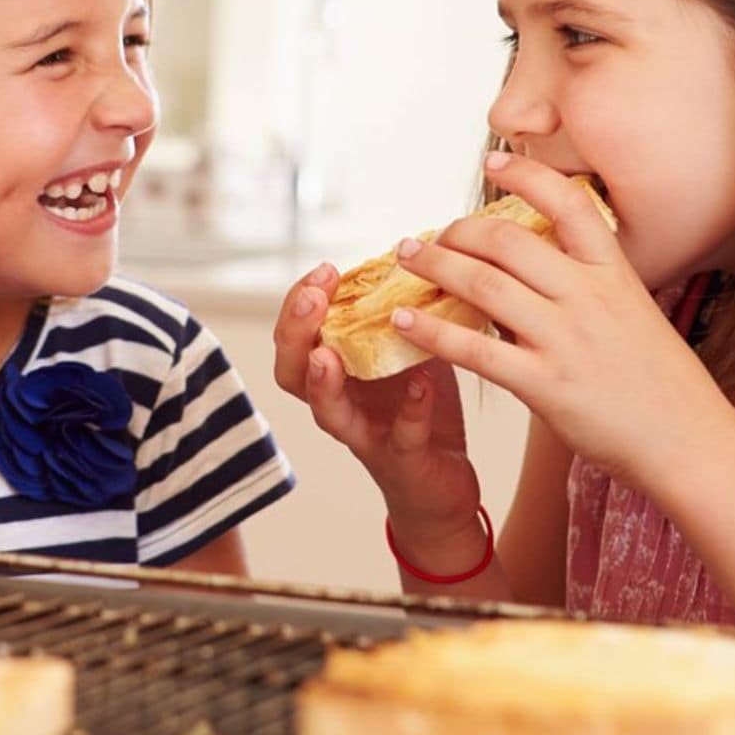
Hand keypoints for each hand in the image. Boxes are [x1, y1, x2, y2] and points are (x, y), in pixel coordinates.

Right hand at [271, 263, 482, 538]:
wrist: (443, 483)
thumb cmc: (419, 410)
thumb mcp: (409, 350)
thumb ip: (402, 313)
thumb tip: (419, 252)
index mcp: (335, 371)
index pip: (296, 333)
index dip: (299, 302)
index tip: (323, 270)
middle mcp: (338, 403)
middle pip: (291, 370)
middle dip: (295, 331)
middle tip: (311, 298)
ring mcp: (365, 435)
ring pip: (326, 412)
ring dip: (323, 381)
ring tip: (327, 352)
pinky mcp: (401, 460)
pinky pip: (399, 437)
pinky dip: (408, 412)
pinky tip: (419, 387)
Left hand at [387, 152, 734, 493]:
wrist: (690, 442)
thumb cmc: (665, 387)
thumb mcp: (636, 316)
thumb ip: (589, 291)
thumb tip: (536, 276)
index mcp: (614, 274)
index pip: (568, 204)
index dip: (526, 175)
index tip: (493, 160)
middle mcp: (588, 297)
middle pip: (507, 242)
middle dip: (458, 231)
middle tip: (429, 236)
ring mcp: (565, 339)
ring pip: (484, 285)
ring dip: (436, 266)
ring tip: (407, 259)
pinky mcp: (545, 384)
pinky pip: (474, 349)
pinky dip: (432, 332)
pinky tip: (403, 322)